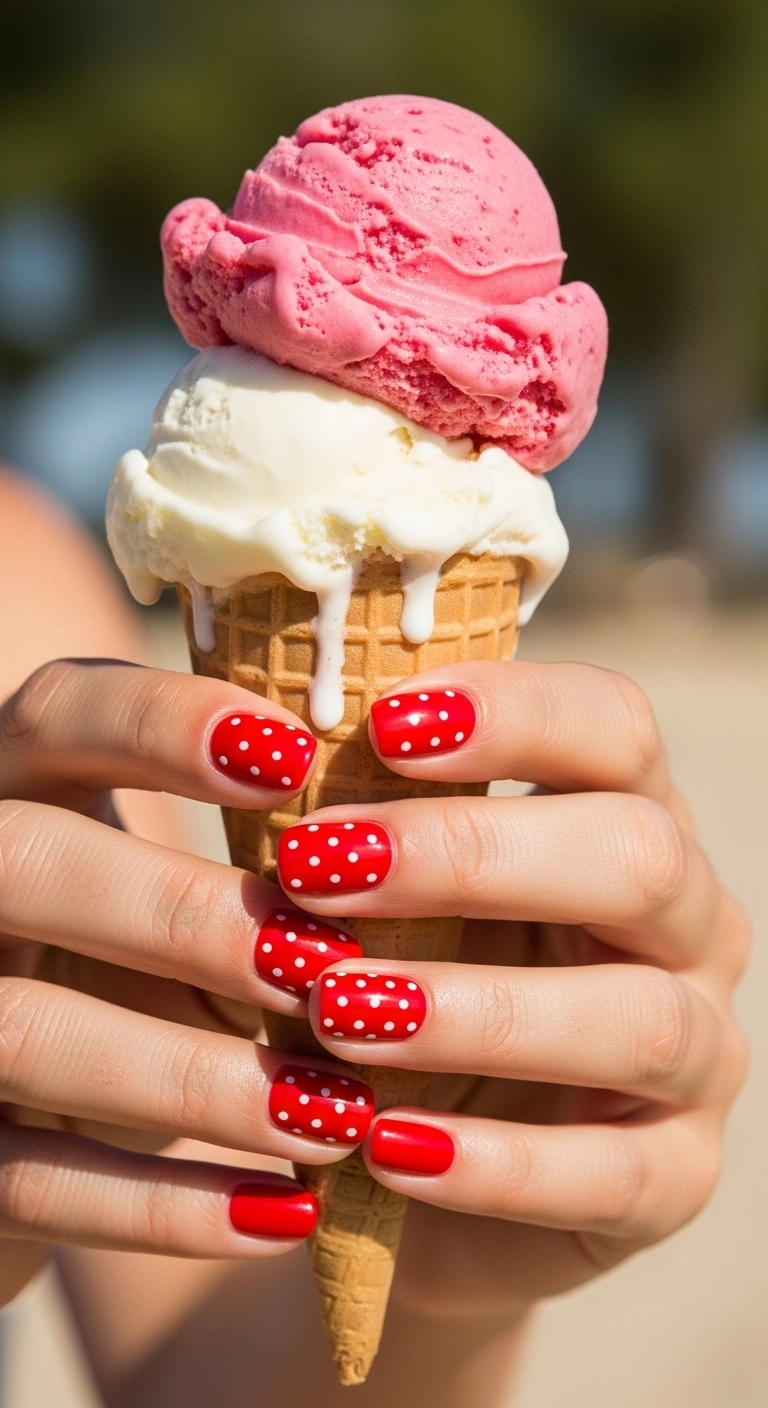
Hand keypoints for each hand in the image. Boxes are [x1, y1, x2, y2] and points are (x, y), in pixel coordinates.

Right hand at [0, 659, 376, 1296]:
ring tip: (337, 1116)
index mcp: (15, 792)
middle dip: (183, 911)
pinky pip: (32, 1180)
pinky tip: (284, 1212)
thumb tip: (423, 862)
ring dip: (196, 1076)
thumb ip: (264, 875)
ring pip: (28, 1029)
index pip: (59, 713)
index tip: (295, 756)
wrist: (26, 1123)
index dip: (167, 721)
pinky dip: (166, 1205)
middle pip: (28, 858)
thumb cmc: (135, 978)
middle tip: (324, 966)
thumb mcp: (174, 905)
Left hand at [274, 661, 748, 1316]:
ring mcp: (701, 1052)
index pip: (616, 727)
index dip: (515, 712)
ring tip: (337, 1014)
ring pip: (639, 1018)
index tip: (381, 726)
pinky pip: (614, 1174)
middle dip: (472, 856)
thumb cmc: (398, 984)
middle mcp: (687, 923)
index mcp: (626, 815)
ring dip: (477, 1013)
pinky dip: (495, 1164)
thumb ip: (360, 833)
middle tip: (319, 870)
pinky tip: (385, 1147)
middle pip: (637, 854)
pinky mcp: (678, 1177)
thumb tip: (264, 751)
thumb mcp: (382, 901)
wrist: (415, 1164)